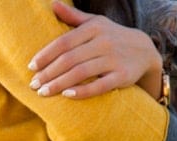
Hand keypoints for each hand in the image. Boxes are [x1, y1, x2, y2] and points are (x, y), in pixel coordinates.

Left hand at [29, 1, 162, 99]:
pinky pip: (99, 86)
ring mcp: (113, 60)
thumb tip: (52, 4)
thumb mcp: (95, 23)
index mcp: (93, 28)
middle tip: (33, 85)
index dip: (46, 55)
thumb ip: (73, 17)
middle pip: (69, 59)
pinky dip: (82, 91)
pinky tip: (67, 95)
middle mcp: (103, 42)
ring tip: (43, 93)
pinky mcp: (121, 77)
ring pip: (81, 73)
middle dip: (49, 73)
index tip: (31, 67)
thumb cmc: (112, 37)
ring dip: (59, 84)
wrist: (144, 51)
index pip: (64, 42)